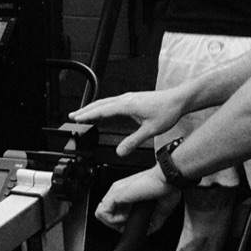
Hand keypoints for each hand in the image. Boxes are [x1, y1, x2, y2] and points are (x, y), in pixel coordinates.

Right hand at [70, 87, 188, 156]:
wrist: (178, 100)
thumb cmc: (167, 111)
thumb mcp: (150, 131)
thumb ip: (133, 142)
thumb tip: (120, 152)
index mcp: (127, 105)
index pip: (102, 110)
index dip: (88, 115)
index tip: (76, 119)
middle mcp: (126, 99)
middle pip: (100, 104)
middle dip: (85, 110)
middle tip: (72, 115)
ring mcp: (129, 98)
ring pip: (106, 102)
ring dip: (93, 107)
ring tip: (83, 114)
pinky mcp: (133, 99)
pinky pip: (113, 102)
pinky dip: (103, 107)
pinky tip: (103, 112)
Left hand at [94, 167, 170, 229]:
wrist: (168, 181)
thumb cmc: (167, 190)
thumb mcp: (158, 213)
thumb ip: (150, 224)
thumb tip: (144, 232)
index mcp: (127, 195)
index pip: (113, 212)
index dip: (122, 223)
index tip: (134, 223)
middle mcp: (119, 192)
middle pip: (107, 215)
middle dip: (118, 225)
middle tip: (131, 222)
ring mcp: (115, 192)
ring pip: (102, 215)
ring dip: (114, 223)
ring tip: (129, 220)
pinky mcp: (115, 194)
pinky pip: (102, 213)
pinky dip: (113, 221)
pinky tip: (126, 217)